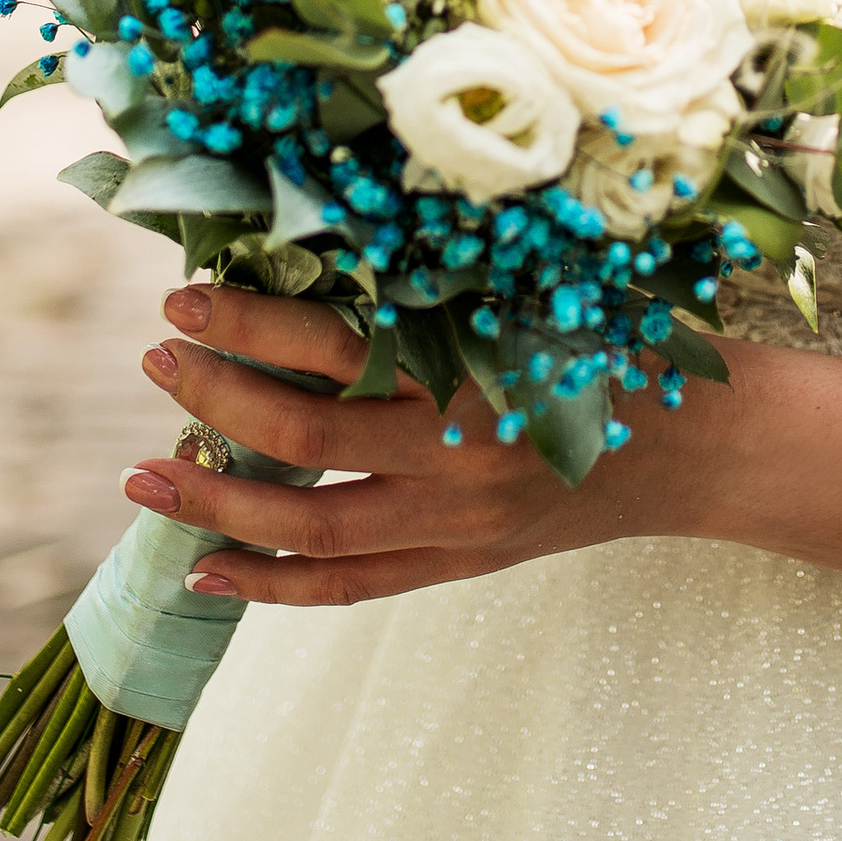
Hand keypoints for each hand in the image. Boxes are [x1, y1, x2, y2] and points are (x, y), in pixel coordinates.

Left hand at [120, 278, 724, 606]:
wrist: (698, 446)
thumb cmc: (612, 340)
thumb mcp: (530, 292)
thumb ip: (431, 288)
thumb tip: (304, 251)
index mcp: (478, 371)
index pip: (336, 349)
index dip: (249, 326)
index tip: (181, 298)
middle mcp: (463, 456)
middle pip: (306, 442)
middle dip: (215, 401)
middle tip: (153, 360)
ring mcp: (460, 524)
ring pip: (312, 528)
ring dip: (216, 503)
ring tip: (143, 477)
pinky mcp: (463, 566)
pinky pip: (351, 588)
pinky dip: (272, 586)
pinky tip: (205, 570)